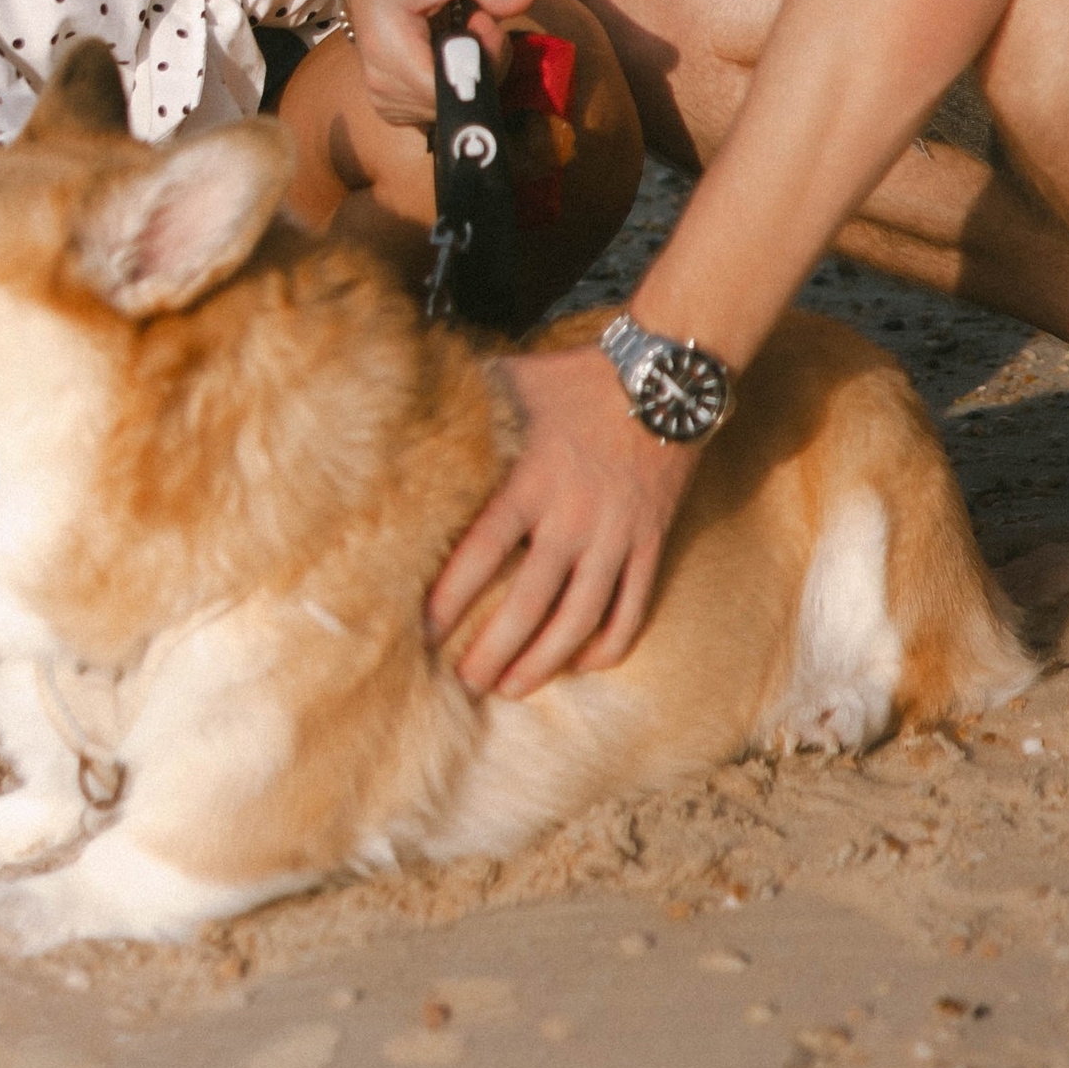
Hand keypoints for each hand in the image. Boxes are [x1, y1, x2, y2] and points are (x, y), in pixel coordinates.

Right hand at [342, 0, 532, 133]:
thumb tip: (524, 3)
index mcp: (385, 45)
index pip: (449, 87)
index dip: (480, 59)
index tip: (482, 19)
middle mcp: (380, 84)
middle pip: (457, 101)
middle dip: (482, 63)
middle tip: (475, 19)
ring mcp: (385, 102)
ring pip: (456, 108)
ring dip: (472, 73)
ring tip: (457, 31)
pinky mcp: (394, 110)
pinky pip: (443, 110)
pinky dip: (457, 85)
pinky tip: (447, 53)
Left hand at [427, 345, 695, 696]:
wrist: (661, 379)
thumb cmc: (574, 380)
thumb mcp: (514, 380)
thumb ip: (466, 400)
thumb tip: (407, 402)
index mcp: (531, 479)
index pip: (482, 551)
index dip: (450, 597)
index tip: (423, 631)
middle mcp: (572, 514)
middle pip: (527, 603)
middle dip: (492, 651)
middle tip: (464, 682)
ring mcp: (615, 534)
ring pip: (578, 619)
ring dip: (543, 662)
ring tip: (511, 687)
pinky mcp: (650, 542)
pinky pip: (631, 608)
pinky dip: (608, 644)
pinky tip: (582, 665)